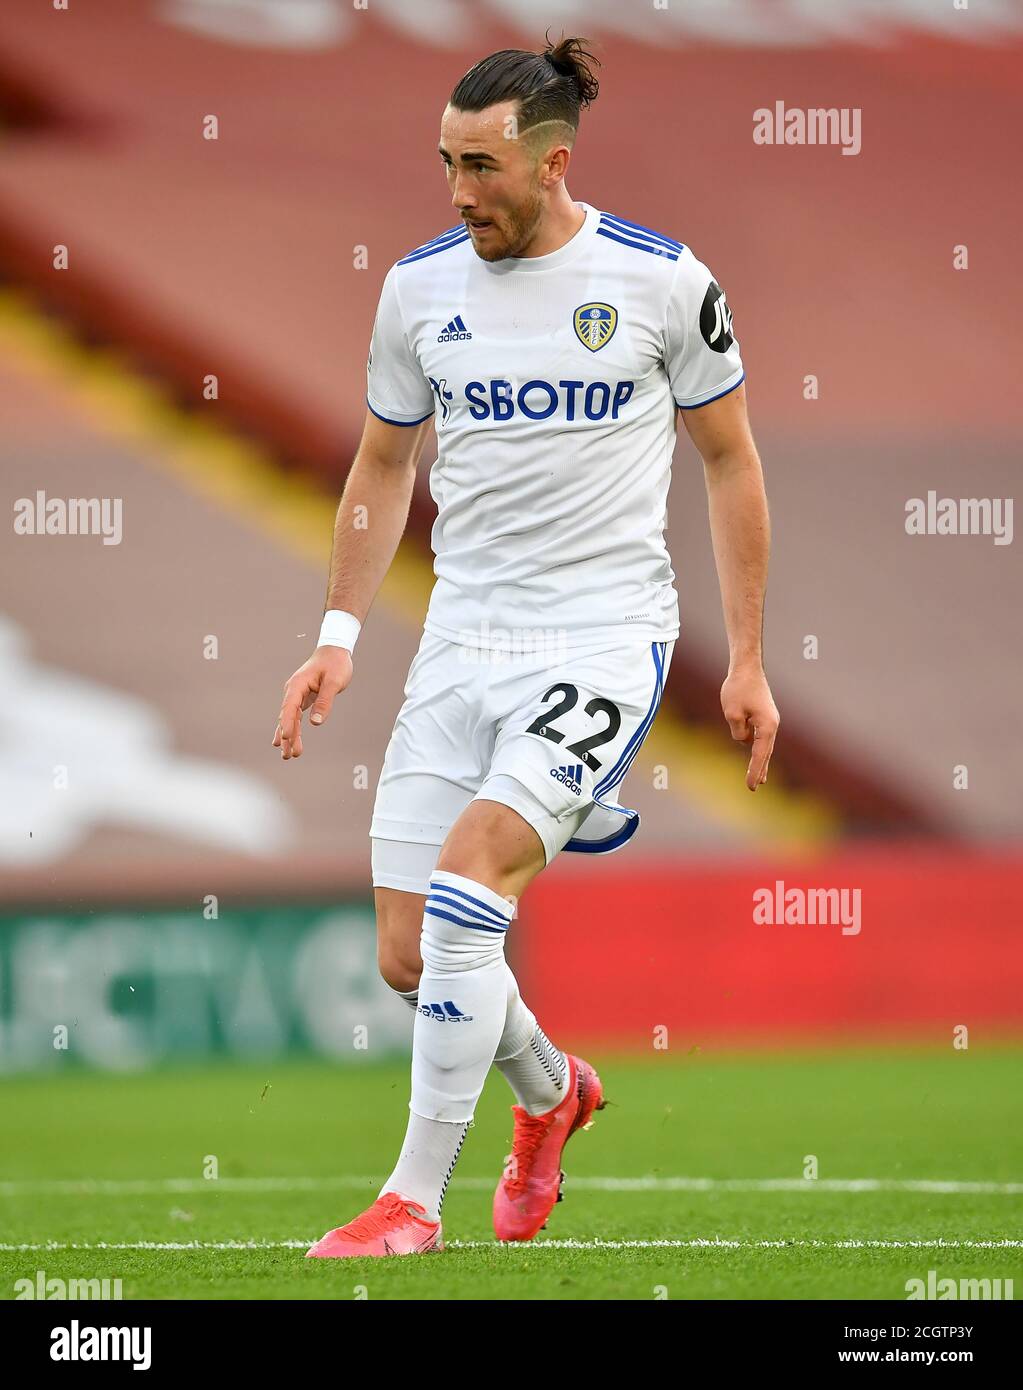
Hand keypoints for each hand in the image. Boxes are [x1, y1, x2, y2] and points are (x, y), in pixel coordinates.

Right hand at [272, 646, 353, 759]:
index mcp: (298, 684)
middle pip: (287, 717)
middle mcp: (293, 691)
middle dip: (288, 737)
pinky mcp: (302, 699)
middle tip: (289, 756)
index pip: (289, 707)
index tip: (284, 738)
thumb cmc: (335, 664)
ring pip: (290, 719)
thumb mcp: (334, 682)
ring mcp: (296, 695)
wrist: (334, 651)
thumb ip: (325, 701)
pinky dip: (292, 729)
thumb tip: (316, 722)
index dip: (286, 723)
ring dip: (290, 736)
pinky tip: (288, 741)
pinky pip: (294, 716)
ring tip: (289, 756)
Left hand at [720, 664, 779, 790]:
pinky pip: (760, 737)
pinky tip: (756, 757)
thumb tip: (744, 741)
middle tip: (755, 787)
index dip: (754, 772)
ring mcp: (769, 720)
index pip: (759, 755)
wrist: (747, 668)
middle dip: (760, 771)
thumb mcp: (732, 713)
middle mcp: (772, 725)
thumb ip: (738, 732)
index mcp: (767, 726)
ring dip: (761, 762)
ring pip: (764, 746)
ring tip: (761, 780)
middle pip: (765, 753)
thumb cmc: (738, 688)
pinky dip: (758, 749)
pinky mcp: (764, 716)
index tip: (751, 786)